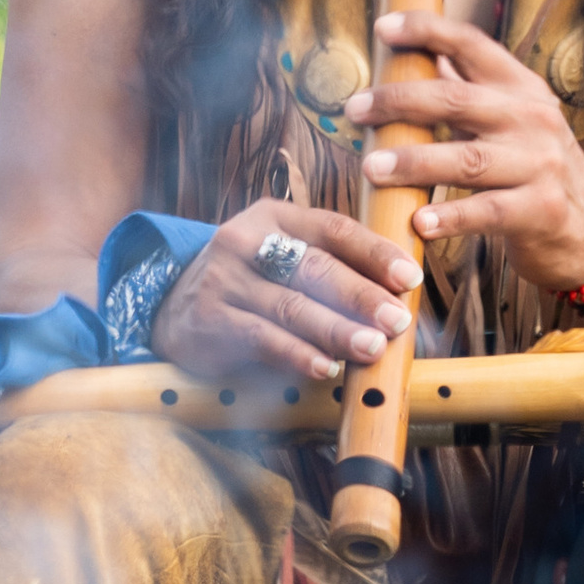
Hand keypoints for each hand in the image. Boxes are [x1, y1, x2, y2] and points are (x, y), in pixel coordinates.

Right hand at [151, 199, 418, 381]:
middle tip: (397, 321)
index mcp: (276, 216)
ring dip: (336, 330)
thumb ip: (332, 268)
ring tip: (372, 348)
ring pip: (291, 306)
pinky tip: (323, 367)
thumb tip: (401, 297)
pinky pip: (261, 337)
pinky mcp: (209, 317)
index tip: (410, 278)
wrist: (173, 307)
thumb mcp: (283, 260)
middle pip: (315, 267)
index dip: (375, 253)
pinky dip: (296, 354)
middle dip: (362, 296)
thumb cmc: (251, 284)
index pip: (333, 229)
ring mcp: (224, 279)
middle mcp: (246, 240)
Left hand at [348, 17, 583, 294]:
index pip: (472, 44)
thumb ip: (471, 92)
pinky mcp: (541, 209)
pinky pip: (487, 211)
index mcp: (521, 88)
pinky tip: (419, 222)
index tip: (383, 28)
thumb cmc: (535, 170)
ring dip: (414, 162)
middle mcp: (533, 119)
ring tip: (371, 167)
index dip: (427, 30)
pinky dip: (450, 217)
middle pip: (456, 99)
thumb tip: (422, 54)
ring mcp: (540, 164)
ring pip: (466, 158)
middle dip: (399, 101)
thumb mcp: (513, 121)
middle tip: (355, 110)